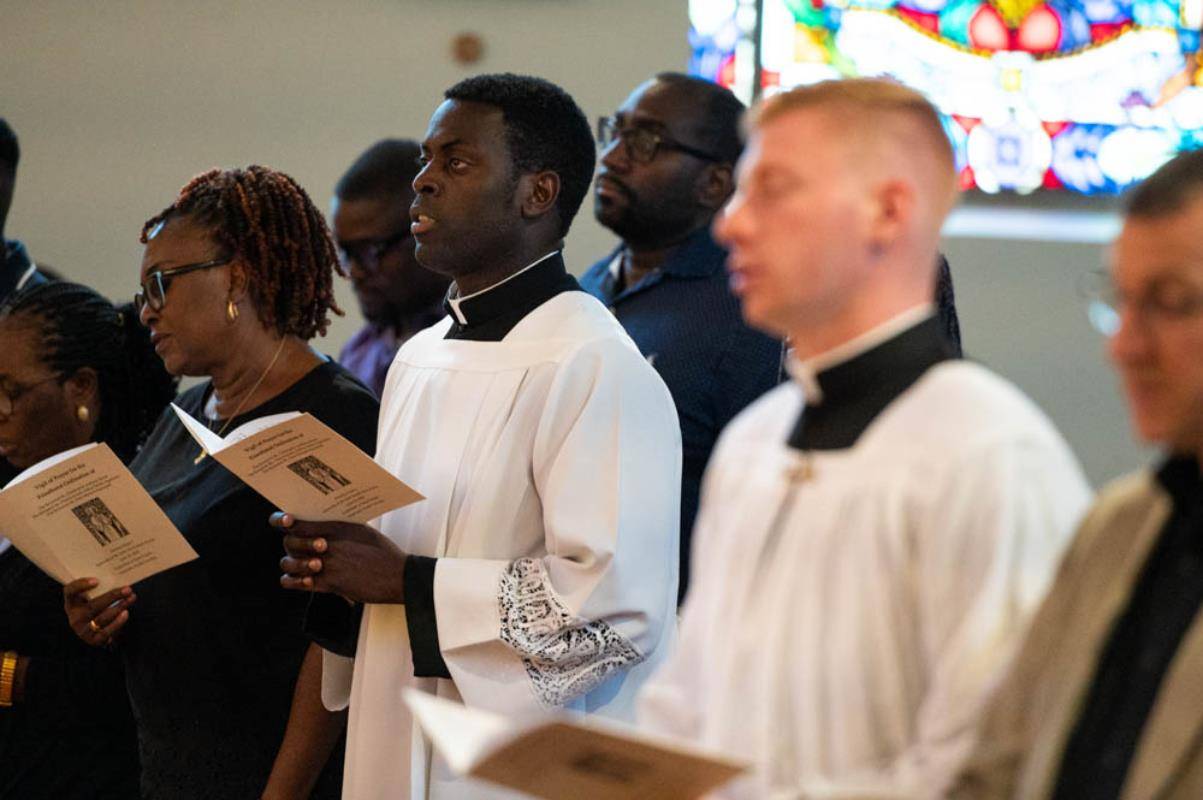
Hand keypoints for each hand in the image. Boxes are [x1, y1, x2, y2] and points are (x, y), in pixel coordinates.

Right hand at [63, 579, 135, 645]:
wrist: (100, 631)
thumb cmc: (99, 608)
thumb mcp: (94, 598)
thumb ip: (101, 589)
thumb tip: (119, 576)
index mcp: (72, 603)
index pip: (70, 591)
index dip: (80, 585)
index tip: (96, 580)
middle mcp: (75, 617)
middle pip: (92, 606)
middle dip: (112, 596)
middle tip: (127, 589)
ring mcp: (82, 630)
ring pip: (101, 618)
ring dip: (119, 607)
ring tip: (131, 598)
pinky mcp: (93, 640)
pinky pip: (106, 632)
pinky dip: (117, 622)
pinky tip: (126, 613)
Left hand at [272, 513, 407, 603]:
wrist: (397, 576)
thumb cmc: (383, 553)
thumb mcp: (362, 531)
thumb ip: (341, 528)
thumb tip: (324, 526)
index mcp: (336, 527)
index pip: (298, 522)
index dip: (282, 521)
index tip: (284, 521)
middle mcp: (328, 544)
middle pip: (290, 542)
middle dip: (292, 545)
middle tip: (299, 547)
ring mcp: (327, 565)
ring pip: (290, 563)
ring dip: (293, 564)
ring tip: (305, 565)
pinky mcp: (329, 584)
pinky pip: (298, 583)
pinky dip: (295, 582)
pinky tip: (302, 580)